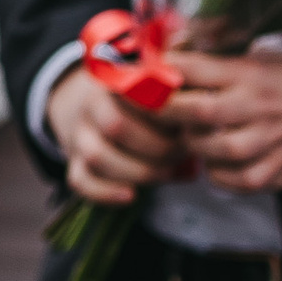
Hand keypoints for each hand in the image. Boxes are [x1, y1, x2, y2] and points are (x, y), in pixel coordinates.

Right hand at [46, 62, 187, 207]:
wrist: (104, 107)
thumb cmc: (149, 103)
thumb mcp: (164, 90)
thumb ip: (181, 99)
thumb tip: (205, 127)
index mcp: (116, 83)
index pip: (135, 96)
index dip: (165, 115)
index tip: (189, 125)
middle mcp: (92, 107)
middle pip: (116, 127)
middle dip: (157, 148)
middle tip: (182, 154)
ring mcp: (80, 136)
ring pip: (96, 156)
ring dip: (137, 172)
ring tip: (167, 173)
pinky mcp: (75, 163)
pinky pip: (80, 180)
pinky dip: (105, 192)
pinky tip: (131, 196)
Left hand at [164, 47, 281, 193]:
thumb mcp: (271, 59)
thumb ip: (229, 62)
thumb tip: (179, 59)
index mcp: (252, 74)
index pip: (193, 68)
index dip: (162, 70)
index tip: (145, 72)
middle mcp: (257, 108)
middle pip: (193, 110)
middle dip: (164, 110)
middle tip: (155, 109)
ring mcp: (267, 144)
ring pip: (208, 149)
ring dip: (191, 142)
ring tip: (190, 134)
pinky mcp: (276, 174)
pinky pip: (230, 180)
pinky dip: (214, 172)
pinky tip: (215, 160)